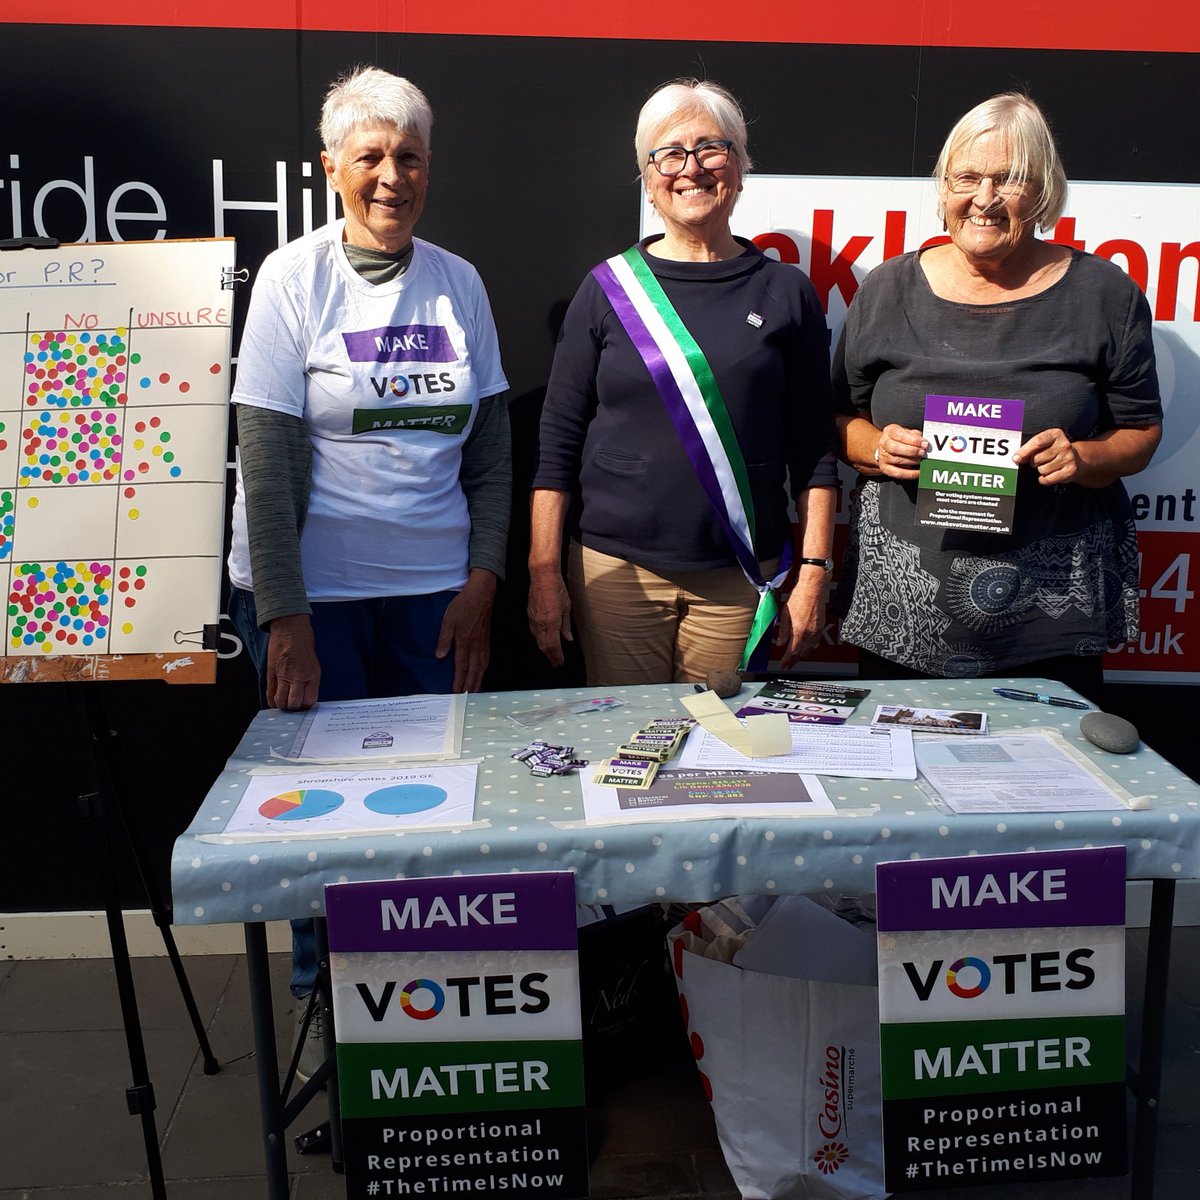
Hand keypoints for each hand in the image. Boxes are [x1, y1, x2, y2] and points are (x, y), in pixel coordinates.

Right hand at [266, 614, 319, 710]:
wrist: (290, 627)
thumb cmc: (303, 641)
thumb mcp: (314, 662)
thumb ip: (310, 679)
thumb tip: (306, 694)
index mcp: (312, 674)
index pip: (309, 700)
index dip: (306, 706)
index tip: (303, 705)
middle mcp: (299, 676)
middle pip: (294, 704)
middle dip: (293, 708)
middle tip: (293, 705)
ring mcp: (284, 675)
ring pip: (281, 701)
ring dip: (282, 705)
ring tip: (284, 702)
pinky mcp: (271, 672)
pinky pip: (269, 692)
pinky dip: (271, 700)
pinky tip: (274, 701)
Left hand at [436, 569, 496, 692]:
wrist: (481, 594)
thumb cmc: (463, 606)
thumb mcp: (448, 620)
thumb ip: (444, 639)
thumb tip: (440, 656)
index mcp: (465, 642)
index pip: (462, 666)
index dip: (459, 680)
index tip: (457, 692)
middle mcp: (476, 646)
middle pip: (474, 670)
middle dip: (470, 685)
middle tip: (467, 697)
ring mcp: (483, 643)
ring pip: (482, 666)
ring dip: (479, 679)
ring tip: (476, 690)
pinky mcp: (487, 639)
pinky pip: (486, 658)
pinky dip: (484, 669)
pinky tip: (482, 671)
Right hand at [528, 567, 572, 666]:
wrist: (542, 576)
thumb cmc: (557, 588)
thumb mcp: (566, 607)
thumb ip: (566, 625)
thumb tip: (567, 638)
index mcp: (551, 622)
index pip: (554, 645)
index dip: (557, 656)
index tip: (560, 662)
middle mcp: (541, 623)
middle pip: (543, 646)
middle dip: (550, 656)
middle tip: (555, 663)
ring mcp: (533, 619)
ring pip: (537, 640)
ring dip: (544, 649)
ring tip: (550, 655)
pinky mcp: (529, 615)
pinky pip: (533, 632)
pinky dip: (538, 640)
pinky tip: (542, 641)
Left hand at [775, 573, 827, 667]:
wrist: (814, 586)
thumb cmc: (799, 596)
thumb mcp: (785, 614)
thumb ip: (783, 631)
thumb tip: (780, 643)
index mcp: (799, 631)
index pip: (792, 652)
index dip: (787, 661)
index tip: (783, 666)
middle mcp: (809, 633)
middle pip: (802, 653)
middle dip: (794, 661)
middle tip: (788, 665)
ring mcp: (817, 630)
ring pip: (810, 649)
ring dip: (802, 656)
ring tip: (795, 659)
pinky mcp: (821, 626)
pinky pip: (816, 642)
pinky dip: (810, 648)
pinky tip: (807, 647)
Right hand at [873, 424, 927, 479]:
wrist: (887, 448)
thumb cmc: (900, 439)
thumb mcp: (908, 432)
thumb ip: (916, 436)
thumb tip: (925, 443)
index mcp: (890, 431)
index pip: (900, 435)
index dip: (913, 440)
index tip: (924, 443)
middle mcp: (884, 443)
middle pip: (895, 448)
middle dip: (911, 451)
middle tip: (922, 453)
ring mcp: (883, 457)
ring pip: (897, 460)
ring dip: (911, 461)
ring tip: (921, 460)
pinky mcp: (885, 468)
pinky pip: (898, 473)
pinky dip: (909, 474)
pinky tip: (918, 472)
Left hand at [1013, 428, 1079, 485]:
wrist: (1076, 459)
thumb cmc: (1053, 451)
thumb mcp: (1043, 444)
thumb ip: (1029, 449)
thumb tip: (1016, 458)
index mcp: (1055, 434)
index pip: (1037, 441)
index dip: (1024, 451)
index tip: (1016, 458)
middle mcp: (1064, 445)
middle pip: (1037, 458)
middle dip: (1034, 462)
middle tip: (1042, 460)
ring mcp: (1068, 458)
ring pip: (1042, 470)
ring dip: (1041, 470)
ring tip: (1049, 466)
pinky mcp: (1070, 470)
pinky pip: (1047, 479)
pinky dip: (1044, 479)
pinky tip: (1049, 474)